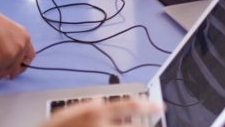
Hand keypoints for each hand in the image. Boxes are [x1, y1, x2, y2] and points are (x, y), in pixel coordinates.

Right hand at [0, 4, 33, 83]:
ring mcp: (17, 51)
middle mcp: (24, 43)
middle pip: (19, 67)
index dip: (21, 66)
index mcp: (24, 36)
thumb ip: (7, 46)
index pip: (29, 55)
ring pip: (3, 70)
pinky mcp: (6, 57)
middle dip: (7, 74)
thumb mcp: (4, 34)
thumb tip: (1, 62)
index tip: (13, 73)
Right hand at [42, 98, 161, 126]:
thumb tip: (99, 100)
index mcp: (94, 112)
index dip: (148, 105)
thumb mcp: (63, 114)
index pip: (129, 105)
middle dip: (143, 125)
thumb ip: (84, 106)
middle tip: (150, 122)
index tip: (161, 107)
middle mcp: (101, 126)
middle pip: (132, 126)